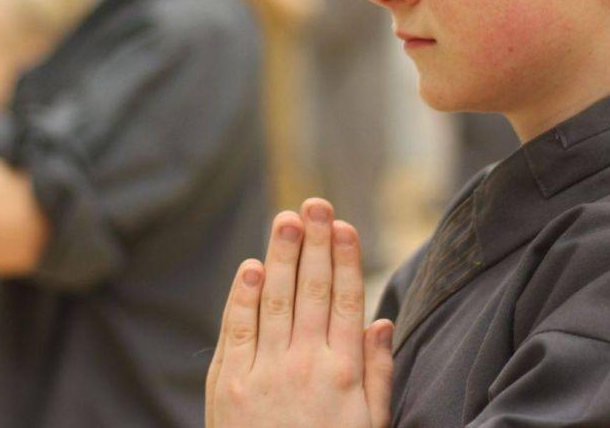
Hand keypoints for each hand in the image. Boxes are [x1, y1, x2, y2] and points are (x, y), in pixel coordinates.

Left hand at [207, 198, 394, 427]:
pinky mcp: (229, 387)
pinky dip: (243, 296)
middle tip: (314, 204)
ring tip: (286, 219)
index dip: (345, 259)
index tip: (343, 225)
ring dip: (281, 256)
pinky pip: (236, 330)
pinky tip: (252, 267)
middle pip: (312, 290)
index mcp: (344, 374)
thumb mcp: (370, 427)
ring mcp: (263, 374)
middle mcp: (305, 366)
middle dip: (313, 243)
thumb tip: (381, 323)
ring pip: (275, 300)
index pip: (347, 301)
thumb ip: (378, 375)